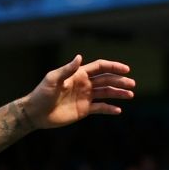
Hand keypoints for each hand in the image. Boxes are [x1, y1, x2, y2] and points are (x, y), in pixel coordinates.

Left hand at [19, 54, 133, 129]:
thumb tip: (80, 57)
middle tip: (132, 84)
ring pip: (106, 93)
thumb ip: (67, 69)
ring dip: (118, 93)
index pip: (100, 67)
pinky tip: (118, 110)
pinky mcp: (84, 110)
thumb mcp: (53, 79)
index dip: (113, 67)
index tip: (126, 70)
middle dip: (120, 81)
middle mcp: (84, 84)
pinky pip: (100, 108)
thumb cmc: (42, 93)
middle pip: (106, 80)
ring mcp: (85, 97)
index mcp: (78, 74)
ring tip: (130, 95)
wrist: (36, 113)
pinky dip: (109, 109)